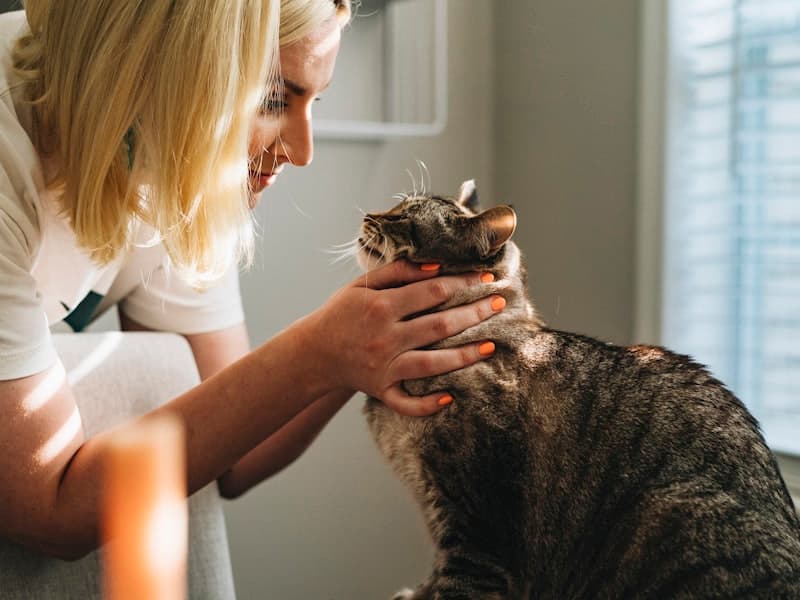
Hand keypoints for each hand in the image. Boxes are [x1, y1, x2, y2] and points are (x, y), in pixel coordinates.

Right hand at [302, 260, 502, 415]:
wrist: (313, 351)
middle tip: (501, 303)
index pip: (433, 291)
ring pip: (432, 364)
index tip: (486, 276)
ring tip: (491, 346)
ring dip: (464, 356)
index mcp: (382, 307)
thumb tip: (437, 266)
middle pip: (439, 325)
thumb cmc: (342, 313)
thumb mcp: (362, 285)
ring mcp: (384, 367)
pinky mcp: (381, 390)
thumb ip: (398, 272)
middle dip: (474, 313)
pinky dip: (427, 404)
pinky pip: (406, 403)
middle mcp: (385, 337)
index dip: (463, 282)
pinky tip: (450, 397)